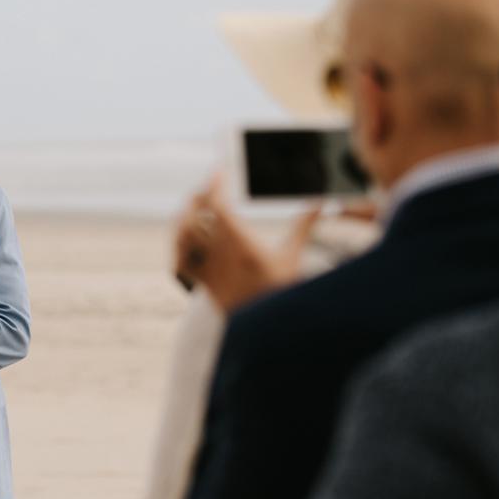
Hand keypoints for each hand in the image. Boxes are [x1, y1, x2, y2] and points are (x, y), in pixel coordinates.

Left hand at [173, 173, 318, 311]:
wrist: (266, 327)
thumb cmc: (282, 290)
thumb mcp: (292, 256)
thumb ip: (303, 226)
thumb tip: (319, 202)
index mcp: (242, 245)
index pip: (219, 207)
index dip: (215, 185)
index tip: (219, 171)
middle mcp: (220, 255)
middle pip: (195, 217)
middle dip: (199, 197)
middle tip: (209, 187)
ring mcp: (207, 268)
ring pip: (182, 237)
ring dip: (185, 217)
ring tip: (196, 206)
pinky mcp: (201, 281)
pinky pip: (179, 261)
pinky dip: (178, 245)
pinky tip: (185, 234)